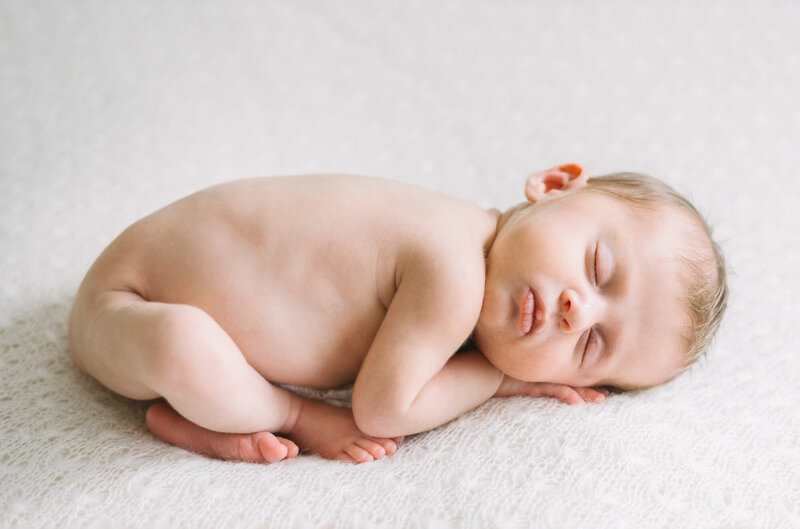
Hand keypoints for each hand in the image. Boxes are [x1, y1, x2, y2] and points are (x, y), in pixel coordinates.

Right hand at [494, 375, 608, 404]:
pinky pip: (554, 389)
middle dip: (588, 389)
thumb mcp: (511, 380)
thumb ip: (521, 382)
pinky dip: (567, 395)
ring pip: (568, 385)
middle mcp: (542, 375)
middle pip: (570, 381)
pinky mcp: (533, 384)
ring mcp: (539, 378)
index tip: (596, 390)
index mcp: (540, 373)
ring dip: (585, 393)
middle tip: (605, 396)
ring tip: (601, 399)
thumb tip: (523, 387)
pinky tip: (577, 403)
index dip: (579, 384)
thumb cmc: (492, 376)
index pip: (564, 378)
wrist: (479, 370)